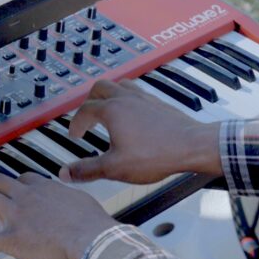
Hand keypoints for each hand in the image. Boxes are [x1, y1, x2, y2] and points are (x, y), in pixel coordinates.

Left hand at [0, 173, 116, 258]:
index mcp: (47, 188)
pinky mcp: (13, 240)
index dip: (11, 183)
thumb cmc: (95, 227)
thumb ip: (73, 202)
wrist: (94, 241)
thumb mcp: (85, 204)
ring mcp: (18, 217)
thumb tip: (75, 207)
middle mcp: (28, 197)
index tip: (9, 189)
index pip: (22, 178)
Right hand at [59, 79, 221, 183]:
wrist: (192, 146)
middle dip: (88, 101)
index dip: (76, 124)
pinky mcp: (158, 103)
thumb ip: (88, 170)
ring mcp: (144, 98)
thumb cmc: (156, 155)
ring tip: (106, 108)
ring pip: (120, 84)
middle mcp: (126, 99)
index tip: (75, 135)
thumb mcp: (115, 168)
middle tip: (86, 117)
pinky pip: (137, 92)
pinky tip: (132, 113)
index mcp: (112, 110)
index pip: (84, 110)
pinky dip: (127, 98)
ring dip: (109, 94)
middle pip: (100, 88)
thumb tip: (65, 173)